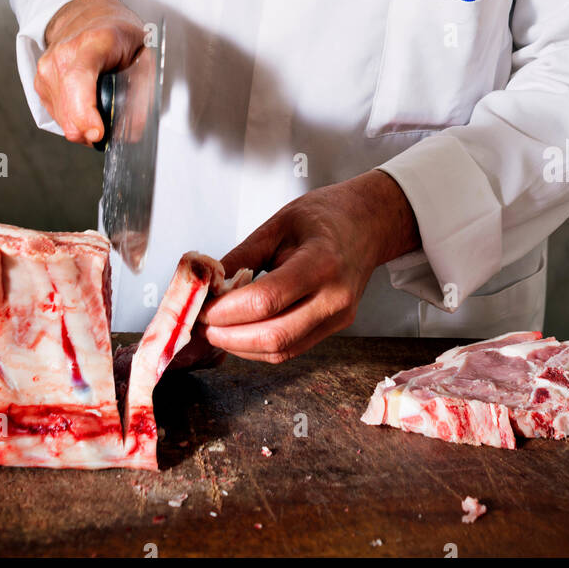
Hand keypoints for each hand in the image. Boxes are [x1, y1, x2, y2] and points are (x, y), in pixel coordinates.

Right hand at [34, 0, 145, 143]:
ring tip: (100, 113)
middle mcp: (63, 54)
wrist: (91, 14)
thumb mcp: (144, 53)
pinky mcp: (40, 81)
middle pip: (67, 106)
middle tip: (108, 132)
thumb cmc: (117, 32)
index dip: (84, 111)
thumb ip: (143, 91)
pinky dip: (71, 118)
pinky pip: (55, 113)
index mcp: (92, 42)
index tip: (97, 133)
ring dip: (80, 126)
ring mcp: (47, 67)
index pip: (78, 79)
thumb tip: (133, 130)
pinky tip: (86, 105)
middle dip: (88, 130)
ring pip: (61, 116)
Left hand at [198, 170, 420, 362]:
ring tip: (214, 328)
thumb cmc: (324, 216)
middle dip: (228, 336)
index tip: (202, 305)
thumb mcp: (277, 224)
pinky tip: (240, 332)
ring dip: (240, 346)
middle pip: (274, 336)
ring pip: (281, 351)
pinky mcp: (334, 328)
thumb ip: (241, 256)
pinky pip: (291, 349)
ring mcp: (338, 318)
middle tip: (200, 323)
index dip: (227, 310)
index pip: (268, 300)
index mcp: (321, 262)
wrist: (367, 224)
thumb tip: (207, 284)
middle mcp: (334, 297)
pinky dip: (258, 346)